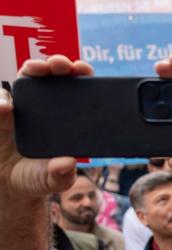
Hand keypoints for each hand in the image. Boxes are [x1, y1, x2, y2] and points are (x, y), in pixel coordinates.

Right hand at [0, 56, 92, 200]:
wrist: (8, 182)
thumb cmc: (37, 176)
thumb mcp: (52, 179)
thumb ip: (61, 174)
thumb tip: (69, 163)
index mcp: (63, 116)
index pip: (75, 89)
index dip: (79, 75)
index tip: (82, 69)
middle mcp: (42, 105)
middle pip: (50, 75)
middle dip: (55, 64)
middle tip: (59, 64)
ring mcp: (19, 106)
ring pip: (24, 79)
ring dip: (30, 69)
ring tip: (35, 70)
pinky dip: (0, 100)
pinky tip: (5, 108)